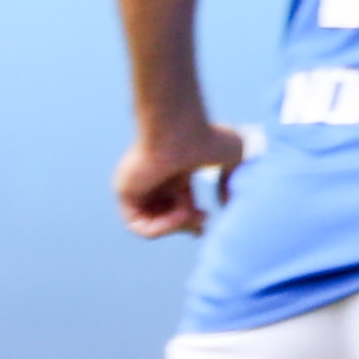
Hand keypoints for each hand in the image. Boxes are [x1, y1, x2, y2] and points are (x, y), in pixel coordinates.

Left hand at [116, 117, 246, 237]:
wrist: (181, 131)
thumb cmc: (207, 138)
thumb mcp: (233, 158)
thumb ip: (232, 183)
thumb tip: (225, 205)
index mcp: (174, 173)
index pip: (178, 206)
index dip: (192, 221)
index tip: (207, 222)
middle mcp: (154, 180)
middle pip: (165, 218)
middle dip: (187, 225)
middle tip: (202, 219)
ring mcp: (138, 186)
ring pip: (154, 225)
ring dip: (178, 225)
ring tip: (190, 212)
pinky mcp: (125, 193)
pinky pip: (139, 226)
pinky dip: (162, 228)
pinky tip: (178, 216)